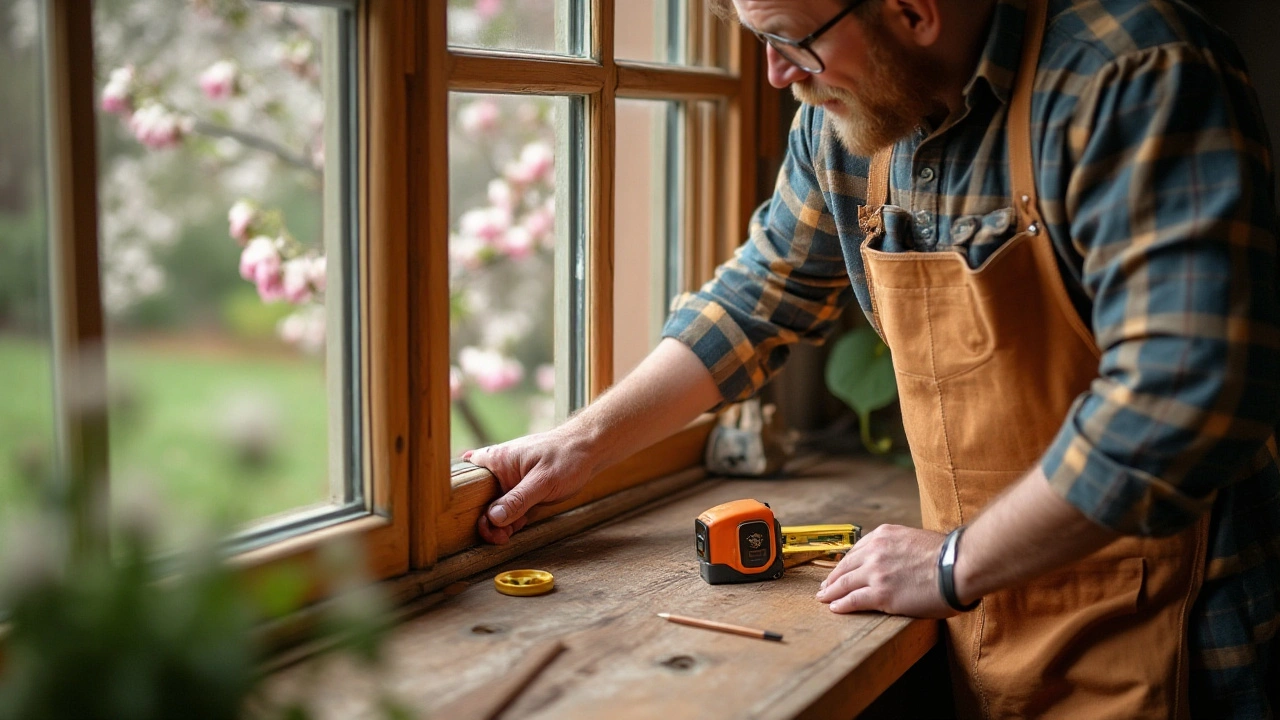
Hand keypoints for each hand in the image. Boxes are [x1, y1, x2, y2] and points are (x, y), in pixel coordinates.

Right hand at [463, 427, 597, 544]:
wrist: (589, 451)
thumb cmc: (566, 457)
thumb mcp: (542, 481)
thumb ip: (518, 500)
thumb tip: (493, 517)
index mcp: (497, 459)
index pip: (469, 479)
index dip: (469, 502)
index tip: (484, 521)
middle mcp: (500, 469)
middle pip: (482, 499)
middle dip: (489, 521)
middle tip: (499, 536)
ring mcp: (511, 481)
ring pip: (497, 507)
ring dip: (501, 524)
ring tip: (509, 535)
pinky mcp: (523, 490)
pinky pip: (511, 508)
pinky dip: (513, 519)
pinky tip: (520, 525)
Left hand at [815, 524, 956, 617]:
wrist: (957, 567)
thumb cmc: (948, 555)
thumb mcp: (917, 539)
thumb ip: (901, 546)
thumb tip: (901, 557)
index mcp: (884, 535)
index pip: (857, 550)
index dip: (846, 562)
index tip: (840, 569)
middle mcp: (875, 551)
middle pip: (846, 565)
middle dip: (833, 576)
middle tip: (825, 585)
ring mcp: (876, 572)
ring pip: (844, 583)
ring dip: (831, 591)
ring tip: (824, 598)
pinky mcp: (881, 594)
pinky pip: (854, 600)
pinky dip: (841, 604)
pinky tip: (835, 608)